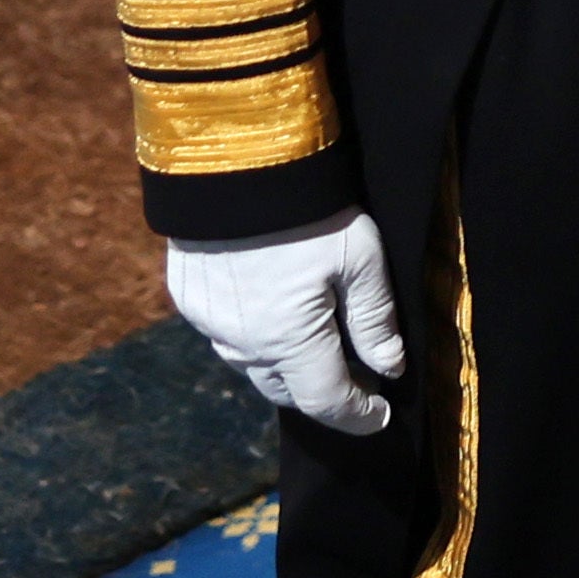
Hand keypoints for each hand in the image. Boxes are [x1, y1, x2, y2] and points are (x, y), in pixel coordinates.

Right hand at [168, 210, 407, 434]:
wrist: (234, 162)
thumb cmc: (308, 211)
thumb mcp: (360, 259)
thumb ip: (374, 319)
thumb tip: (390, 368)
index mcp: (289, 341)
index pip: (327, 400)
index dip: (358, 415)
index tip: (381, 415)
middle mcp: (243, 344)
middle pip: (287, 389)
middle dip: (322, 391)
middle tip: (355, 378)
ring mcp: (209, 324)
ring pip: (253, 364)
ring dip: (286, 365)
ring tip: (317, 343)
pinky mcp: (189, 299)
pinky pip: (226, 335)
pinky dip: (255, 336)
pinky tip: (274, 311)